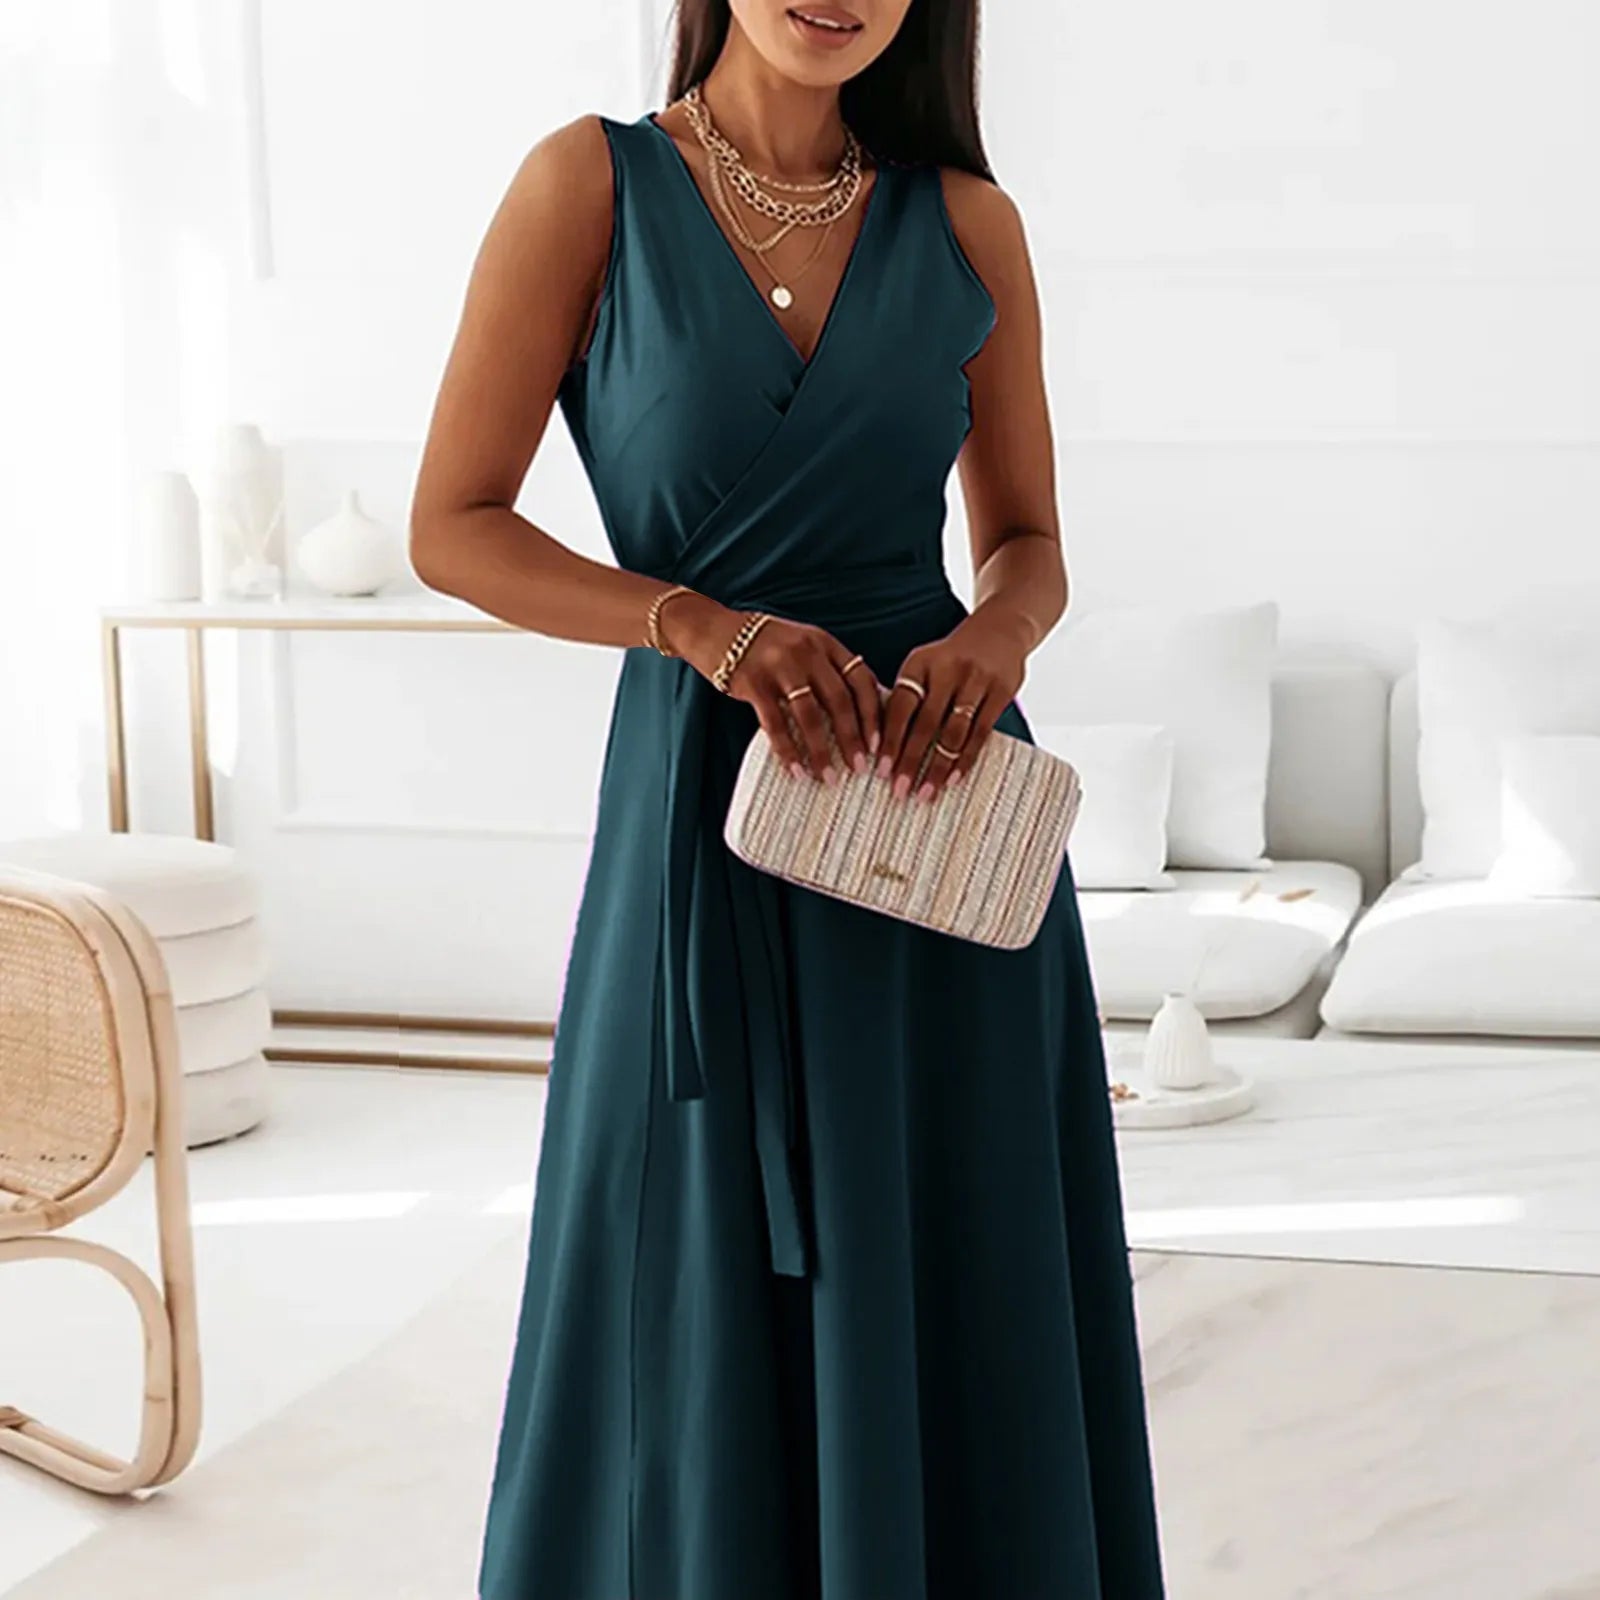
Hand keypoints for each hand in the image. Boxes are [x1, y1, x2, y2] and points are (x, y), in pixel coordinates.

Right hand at [666, 594, 884, 782]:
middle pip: (840, 700)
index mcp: (825, 643)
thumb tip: (860, 712)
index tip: (879, 743)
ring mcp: (780, 666)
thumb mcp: (803, 645)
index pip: (861, 679)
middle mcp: (807, 652)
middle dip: (853, 738)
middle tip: (860, 768)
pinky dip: (788, 751)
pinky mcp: (754, 683)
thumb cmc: (765, 645)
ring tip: (829, 777)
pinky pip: (776, 724)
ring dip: (822, 750)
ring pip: (810, 716)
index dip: (873, 713)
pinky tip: (796, 771)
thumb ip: (828, 669)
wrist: (715, 629)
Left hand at [877, 609, 1029, 799]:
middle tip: (900, 791)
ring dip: (938, 766)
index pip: (900, 706)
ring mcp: (976, 680)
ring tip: (926, 793)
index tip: (880, 770)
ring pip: (953, 732)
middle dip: (911, 760)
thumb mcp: (925, 665)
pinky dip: (965, 758)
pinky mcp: (1001, 691)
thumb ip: (906, 697)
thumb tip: (878, 745)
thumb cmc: (951, 658)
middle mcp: (947, 669)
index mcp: (920, 663)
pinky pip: (981, 732)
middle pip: (925, 723)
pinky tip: (953, 779)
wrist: (1000, 630)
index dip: (890, 740)